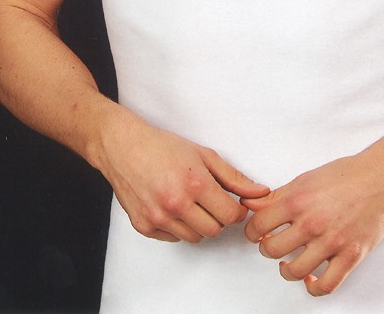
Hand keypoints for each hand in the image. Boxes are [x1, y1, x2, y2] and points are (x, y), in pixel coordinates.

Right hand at [98, 107, 269, 242]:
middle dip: (218, 217)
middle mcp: (176, 204)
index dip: (237, 210)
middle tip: (211, 200)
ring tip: (190, 201)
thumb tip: (259, 192)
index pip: (231, 215)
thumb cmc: (163, 147)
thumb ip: (234, 177)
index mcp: (195, 184)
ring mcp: (159, 218)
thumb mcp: (203, 155)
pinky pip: (173, 238)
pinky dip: (178, 227)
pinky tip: (172, 206)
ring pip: (195, 238)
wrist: (123, 147)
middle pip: (215, 230)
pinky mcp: (144, 226)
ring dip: (198, 224)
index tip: (233, 203)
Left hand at [240, 151, 383, 296]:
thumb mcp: (306, 178)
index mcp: (298, 200)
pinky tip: (311, 279)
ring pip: (295, 271)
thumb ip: (277, 195)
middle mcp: (312, 223)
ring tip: (288, 263)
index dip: (253, 231)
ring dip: (286, 270)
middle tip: (272, 244)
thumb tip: (252, 204)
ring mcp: (332, 242)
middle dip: (267, 249)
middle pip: (272, 250)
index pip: (258, 225)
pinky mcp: (351, 256)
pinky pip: (326, 286)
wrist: (383, 178)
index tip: (257, 232)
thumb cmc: (347, 174)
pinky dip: (313, 288)